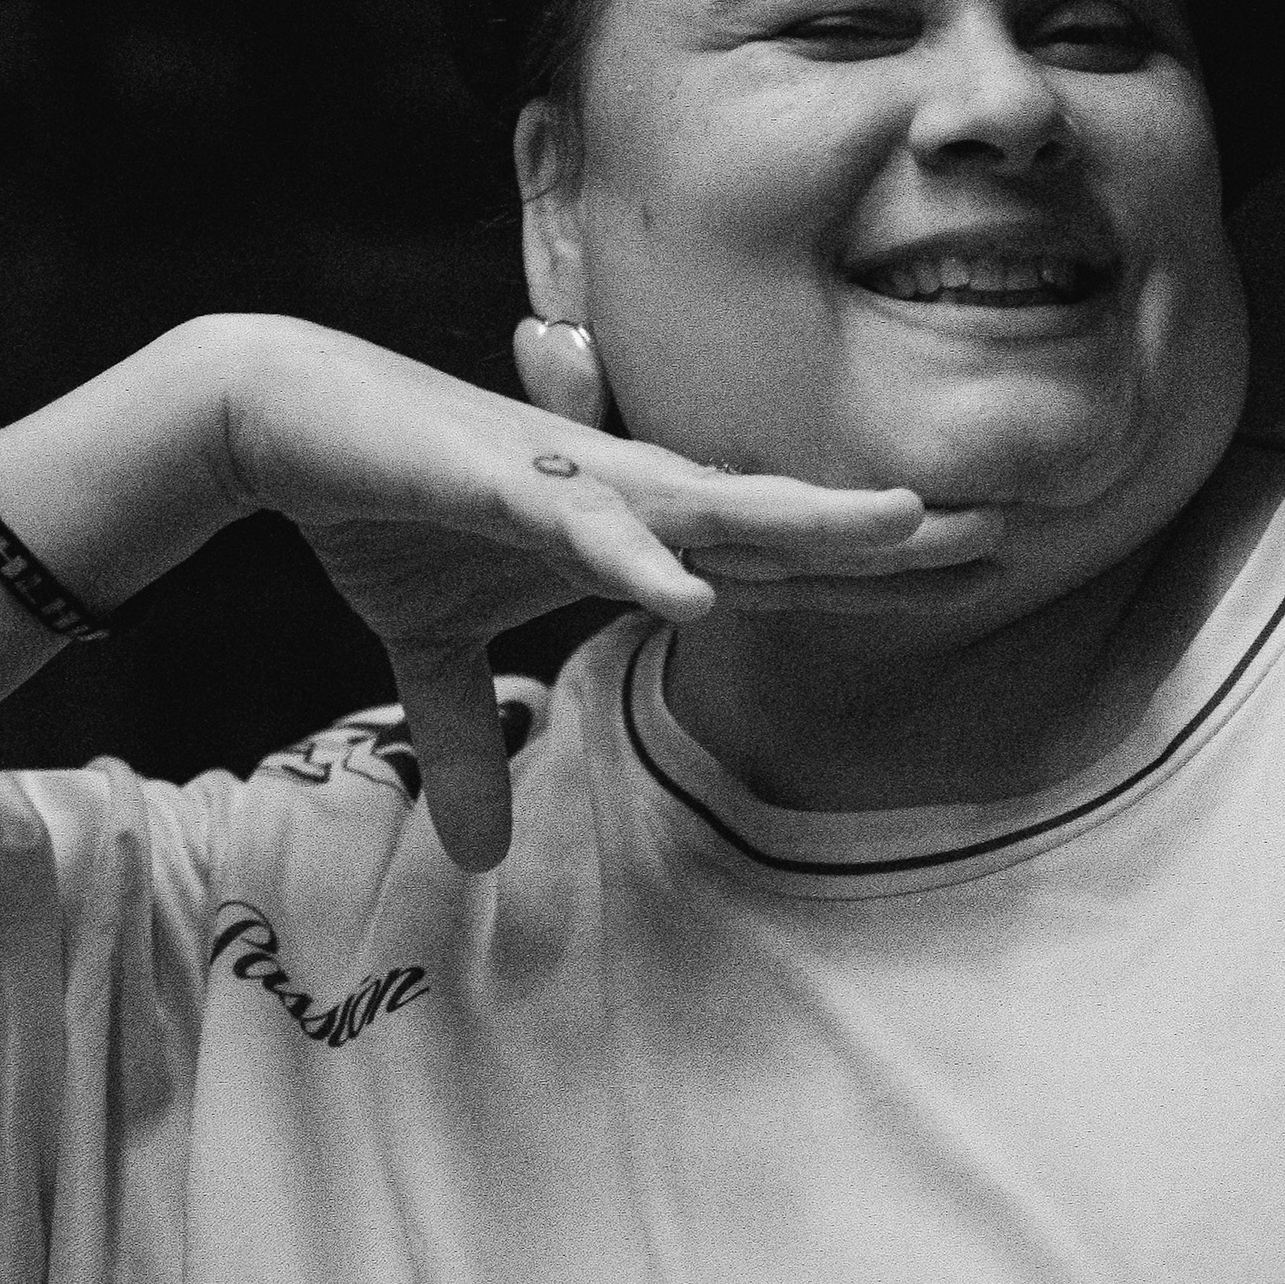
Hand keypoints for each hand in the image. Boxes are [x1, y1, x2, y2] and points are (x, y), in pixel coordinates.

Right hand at [220, 318, 976, 866]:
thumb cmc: (379, 511)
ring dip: (802, 519)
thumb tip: (477, 860)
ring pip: (707, 504)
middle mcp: (621, 495)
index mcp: (627, 531)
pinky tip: (689, 593)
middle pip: (776, 524)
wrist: (281, 424)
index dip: (867, 573)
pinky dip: (634, 556)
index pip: (770, 560)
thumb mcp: (427, 656)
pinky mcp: (493, 477)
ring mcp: (567, 480)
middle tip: (1003, 537)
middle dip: (882, 535)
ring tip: (902, 528)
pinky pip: (577, 522)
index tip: (972, 574)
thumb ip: (465, 746)